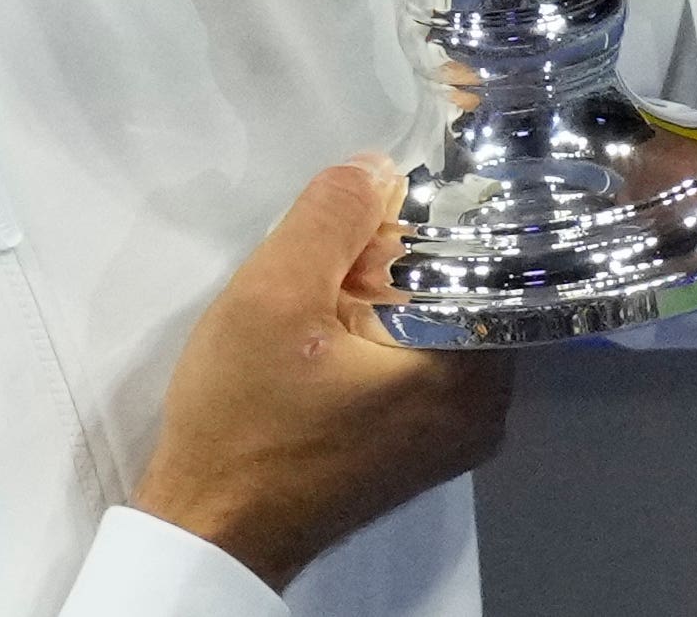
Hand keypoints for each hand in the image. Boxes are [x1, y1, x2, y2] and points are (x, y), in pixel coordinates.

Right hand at [130, 158, 515, 590]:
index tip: (388, 188)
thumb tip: (380, 167)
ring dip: (386, 290)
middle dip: (404, 251)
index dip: (436, 207)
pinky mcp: (416, 448)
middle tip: (343, 234)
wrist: (209, 529)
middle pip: (463, 287)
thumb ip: (334, 217)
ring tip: (328, 274)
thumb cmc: (244, 419)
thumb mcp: (275, 295)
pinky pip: (418, 361)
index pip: (487, 255)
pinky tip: (329, 321)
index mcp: (471, 374)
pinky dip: (380, 331)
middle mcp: (483, 409)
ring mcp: (452, 435)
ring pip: (436, 321)